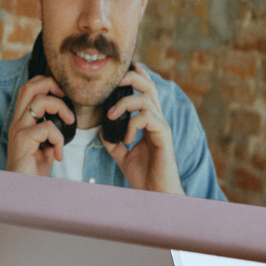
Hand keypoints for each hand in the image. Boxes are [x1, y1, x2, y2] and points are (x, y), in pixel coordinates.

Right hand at [5, 74, 70, 176]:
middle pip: (30, 86)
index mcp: (21, 121)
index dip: (47, 84)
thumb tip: (65, 122)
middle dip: (52, 85)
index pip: (29, 88)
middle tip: (66, 98)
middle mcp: (17, 122)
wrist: (23, 192)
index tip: (63, 96)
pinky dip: (59, 139)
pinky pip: (47, 127)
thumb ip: (51, 134)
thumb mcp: (45, 148)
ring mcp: (18, 130)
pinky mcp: (23, 140)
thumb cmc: (32, 172)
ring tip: (69, 123)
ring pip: (40, 101)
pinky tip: (57, 155)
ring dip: (61, 109)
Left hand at [103, 68, 182, 194]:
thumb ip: (114, 140)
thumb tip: (101, 130)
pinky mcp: (164, 137)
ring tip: (111, 116)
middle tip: (113, 82)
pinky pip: (148, 118)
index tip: (119, 71)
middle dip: (131, 77)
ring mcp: (161, 127)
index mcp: (148, 122)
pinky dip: (133, 123)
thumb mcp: (123, 155)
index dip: (135, 76)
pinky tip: (126, 137)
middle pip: (148, 86)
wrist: (156, 194)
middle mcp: (156, 121)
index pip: (144, 91)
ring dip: (125, 103)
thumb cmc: (144, 176)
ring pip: (146, 100)